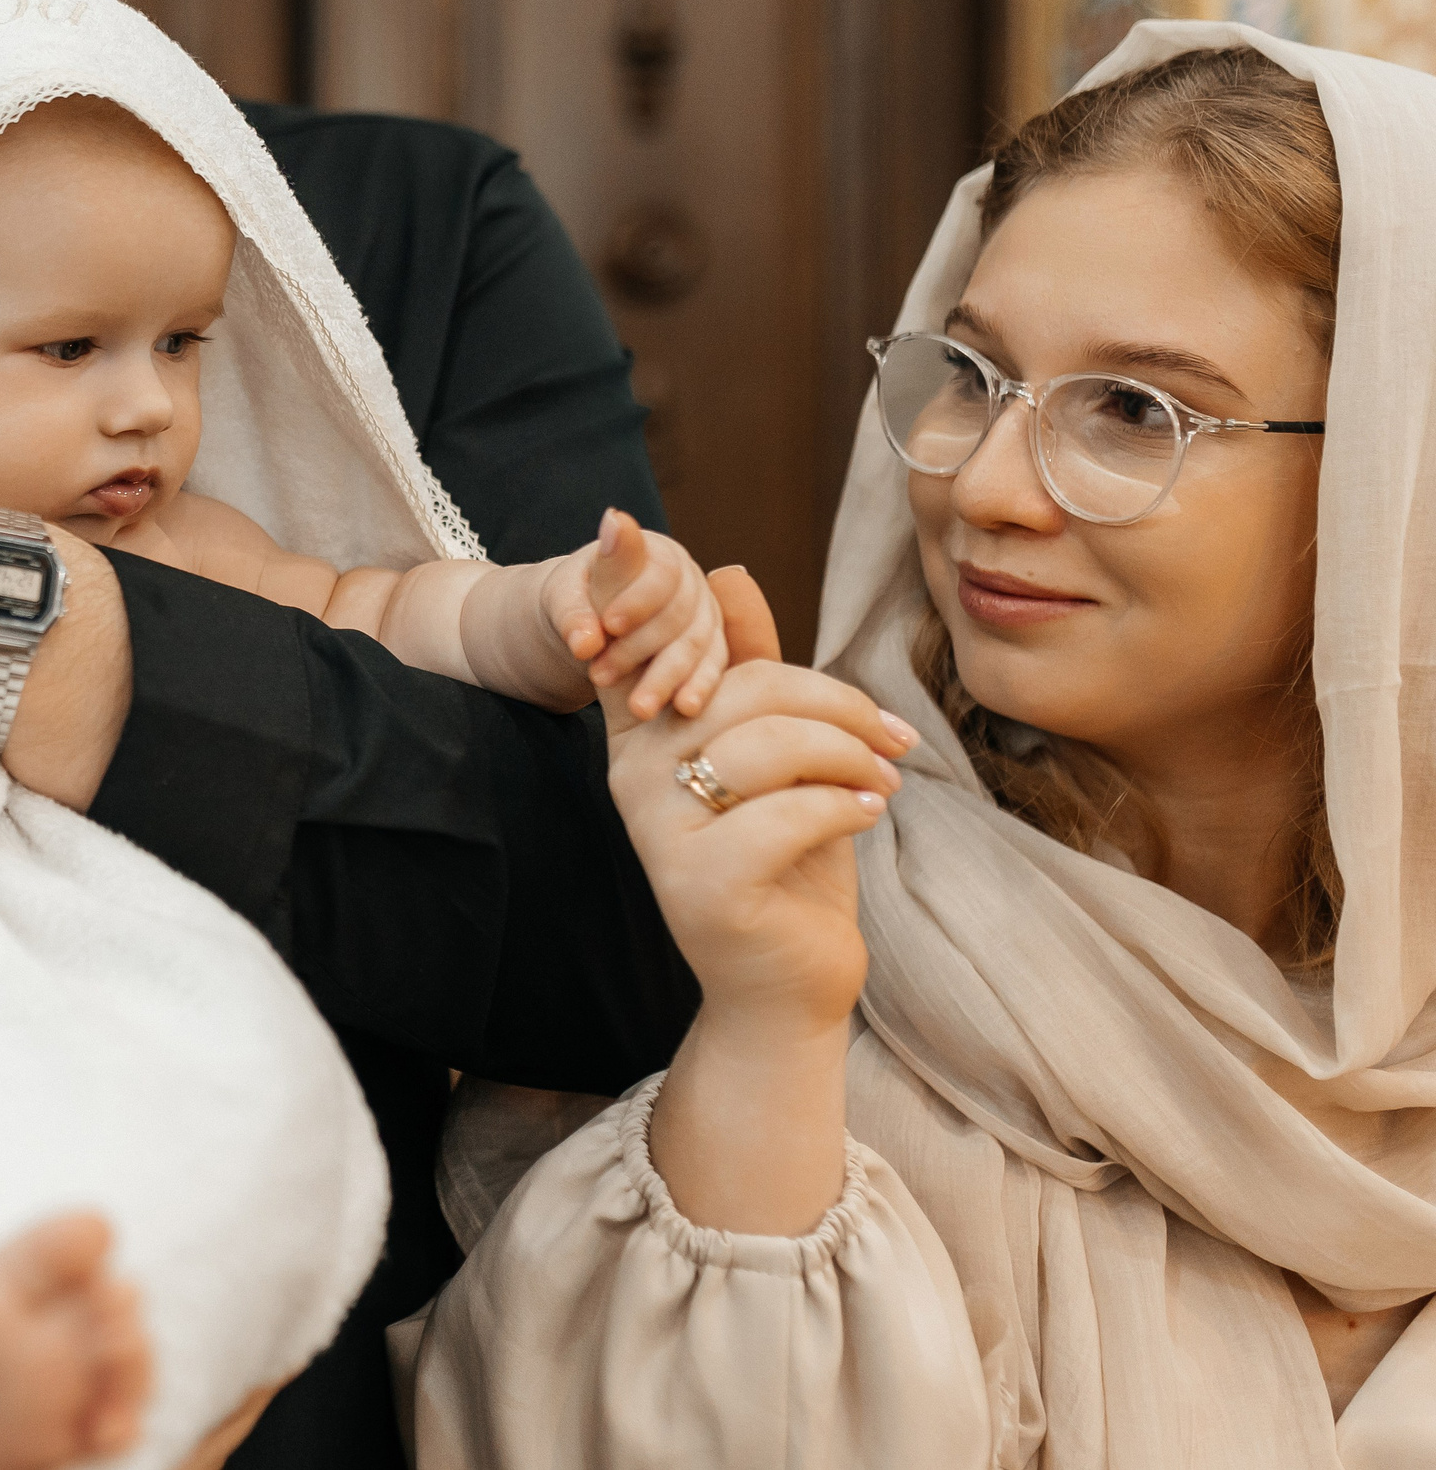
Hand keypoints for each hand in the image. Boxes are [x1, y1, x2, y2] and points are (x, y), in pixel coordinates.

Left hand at [541, 509, 727, 728]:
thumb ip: (571, 612)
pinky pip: (711, 667)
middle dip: (640, 647)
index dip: (639, 600)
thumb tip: (584, 644)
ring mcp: (705, 615)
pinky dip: (699, 687)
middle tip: (600, 677)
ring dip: (666, 677)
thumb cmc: (576, 600)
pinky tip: (686, 709)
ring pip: (696, 645)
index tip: (609, 625)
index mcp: (657, 553)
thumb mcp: (563, 596)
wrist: (591, 623)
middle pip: (679, 614)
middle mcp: (690, 581)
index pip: (661, 573)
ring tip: (637, 709)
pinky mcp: (711, 647)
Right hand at [617, 568, 913, 1234]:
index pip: (626, 650)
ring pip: (766, 744)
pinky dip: (843, 808)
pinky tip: (866, 816)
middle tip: (890, 737)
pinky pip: (785, 815)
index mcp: (642, 739)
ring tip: (881, 782)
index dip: (620, 585)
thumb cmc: (786, 864)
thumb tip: (727, 568)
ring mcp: (659, 833)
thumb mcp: (778, 755)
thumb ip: (751, 667)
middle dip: (833, 701)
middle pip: (739, 687)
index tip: (616, 520)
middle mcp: (633, 779)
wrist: (787, 987)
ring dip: (848, 756)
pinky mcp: (701, 884)